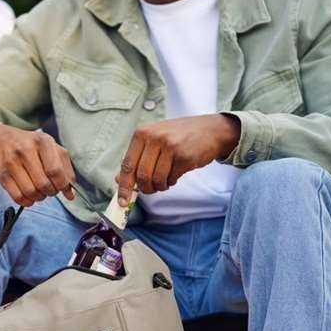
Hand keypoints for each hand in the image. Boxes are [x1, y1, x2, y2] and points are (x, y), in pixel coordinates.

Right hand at [0, 123, 75, 205]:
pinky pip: (18, 197)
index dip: (61, 185)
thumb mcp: (53, 150)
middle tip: (50, 189)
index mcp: (43, 142)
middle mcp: (25, 150)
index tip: (62, 188)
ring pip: (31, 192)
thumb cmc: (32, 146)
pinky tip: (29, 195)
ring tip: (40, 191)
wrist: (3, 141)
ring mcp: (11, 162)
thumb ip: (65, 170)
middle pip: (44, 184)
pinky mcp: (2, 175)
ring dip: (39, 197)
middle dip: (51, 192)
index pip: (56, 171)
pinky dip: (27, 201)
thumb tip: (70, 194)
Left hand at [115, 114, 240, 203]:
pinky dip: (172, 181)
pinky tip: (175, 174)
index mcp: (142, 133)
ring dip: (160, 186)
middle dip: (146, 188)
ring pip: (156, 179)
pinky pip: (171, 178)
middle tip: (151, 188)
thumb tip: (119, 179)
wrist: (211, 129)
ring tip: (165, 180)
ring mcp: (170, 146)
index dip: (124, 186)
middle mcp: (155, 138)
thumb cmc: (179, 136)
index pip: (127, 165)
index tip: (122, 201)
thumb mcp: (154, 140)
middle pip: (142, 175)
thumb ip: (137, 157)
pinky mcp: (185, 157)